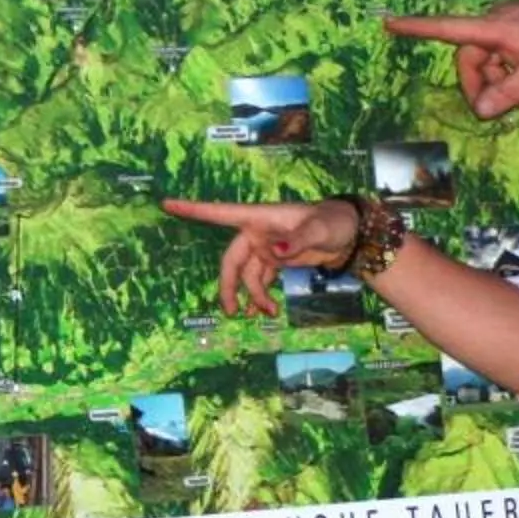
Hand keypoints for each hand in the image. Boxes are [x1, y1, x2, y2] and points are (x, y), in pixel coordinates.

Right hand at [160, 197, 360, 317]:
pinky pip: (260, 281)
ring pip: (246, 276)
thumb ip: (299, 239)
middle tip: (230, 312)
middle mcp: (257, 232)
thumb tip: (275, 253)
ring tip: (266, 314)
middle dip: (229, 285)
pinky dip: (260, 296)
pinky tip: (266, 311)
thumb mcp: (320, 228)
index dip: (194, 210)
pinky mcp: (275, 261)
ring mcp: (265, 248)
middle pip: (232, 260)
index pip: (221, 213)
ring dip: (252, 296)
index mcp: (260, 217)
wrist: (351, 234)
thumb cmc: (334, 221)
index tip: (167, 204)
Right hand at [384, 0, 518, 119]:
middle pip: (471, 56)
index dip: (416, 28)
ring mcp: (512, 18)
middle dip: (481, 82)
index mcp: (494, 28)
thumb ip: (507, 95)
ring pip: (490, 54)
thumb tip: (480, 111)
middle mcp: (497, 18)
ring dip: (499, 75)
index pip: (447, 29)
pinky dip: (511, 65)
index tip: (389, 23)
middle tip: (499, 106)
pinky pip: (505, 47)